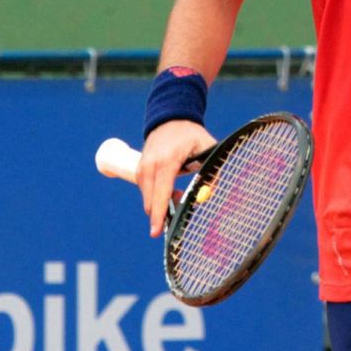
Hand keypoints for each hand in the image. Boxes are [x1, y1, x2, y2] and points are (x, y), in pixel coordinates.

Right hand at [136, 120, 215, 236]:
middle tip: (181, 199)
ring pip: (148, 198)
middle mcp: (150, 164)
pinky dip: (156, 196)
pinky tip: (169, 187)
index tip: (156, 232)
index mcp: (167, 160)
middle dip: (163, 211)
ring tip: (178, 191)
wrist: (170, 119)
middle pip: (151, 201)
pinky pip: (145, 191)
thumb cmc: (191, 135)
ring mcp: (141, 166)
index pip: (161, 192)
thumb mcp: (208, 148)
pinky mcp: (138, 169)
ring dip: (161, 203)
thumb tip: (209, 195)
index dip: (159, 214)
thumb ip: (211, 172)